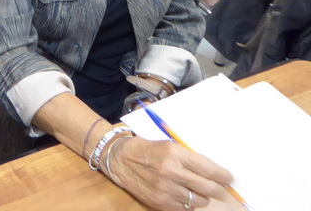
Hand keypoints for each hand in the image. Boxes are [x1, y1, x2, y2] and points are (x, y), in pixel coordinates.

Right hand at [110, 137, 235, 209]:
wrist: (121, 160)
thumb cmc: (149, 150)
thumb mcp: (170, 146)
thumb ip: (191, 159)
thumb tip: (215, 173)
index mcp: (175, 154)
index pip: (209, 169)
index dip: (223, 176)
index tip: (228, 178)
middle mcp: (172, 172)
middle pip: (208, 188)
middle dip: (219, 190)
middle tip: (222, 189)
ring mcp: (166, 190)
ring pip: (199, 201)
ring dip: (201, 196)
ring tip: (194, 189)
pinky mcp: (161, 203)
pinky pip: (185, 208)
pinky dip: (187, 203)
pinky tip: (182, 194)